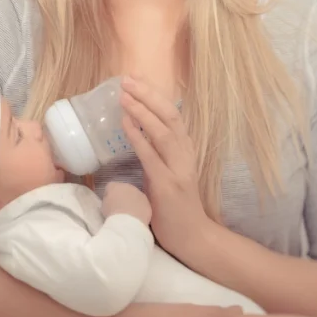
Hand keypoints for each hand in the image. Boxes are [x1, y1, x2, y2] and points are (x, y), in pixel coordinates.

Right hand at [101, 181, 151, 224]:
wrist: (127, 222)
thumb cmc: (112, 213)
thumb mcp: (104, 205)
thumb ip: (108, 199)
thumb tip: (112, 200)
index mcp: (114, 186)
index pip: (111, 188)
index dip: (110, 195)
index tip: (110, 203)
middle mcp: (128, 186)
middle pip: (125, 191)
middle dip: (123, 197)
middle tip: (120, 208)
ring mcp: (140, 194)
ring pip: (136, 198)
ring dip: (133, 203)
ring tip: (128, 215)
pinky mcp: (147, 204)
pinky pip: (143, 206)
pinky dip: (140, 211)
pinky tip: (136, 218)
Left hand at [119, 75, 209, 257]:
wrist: (193, 237)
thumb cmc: (176, 207)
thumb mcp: (169, 172)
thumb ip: (158, 154)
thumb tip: (137, 133)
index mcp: (185, 150)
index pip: (172, 115)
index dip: (154, 95)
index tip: (136, 79)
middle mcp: (185, 154)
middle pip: (169, 115)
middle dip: (147, 95)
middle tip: (126, 79)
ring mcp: (177, 169)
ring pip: (163, 131)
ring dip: (142, 110)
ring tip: (123, 95)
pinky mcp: (168, 184)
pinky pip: (151, 155)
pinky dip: (138, 136)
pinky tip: (126, 122)